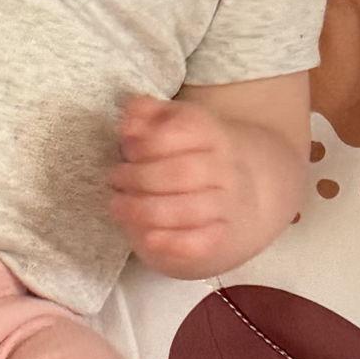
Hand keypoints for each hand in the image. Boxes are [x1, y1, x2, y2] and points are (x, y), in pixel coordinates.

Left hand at [110, 95, 244, 279]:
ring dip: (145, 209)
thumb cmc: (193, 155)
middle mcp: (224, 169)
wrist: (244, 194)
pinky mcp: (220, 237)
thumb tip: (130, 118)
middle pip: (183, 172)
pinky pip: (200, 243)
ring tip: (118, 206)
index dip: (149, 140)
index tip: (126, 147)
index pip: (187, 131)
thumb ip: (148, 115)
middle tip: (115, 178)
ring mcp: (226, 205)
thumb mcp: (175, 125)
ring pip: (189, 209)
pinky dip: (171, 243)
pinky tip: (147, 238)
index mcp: (213, 134)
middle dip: (140, 176)